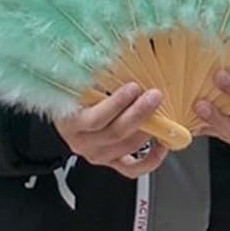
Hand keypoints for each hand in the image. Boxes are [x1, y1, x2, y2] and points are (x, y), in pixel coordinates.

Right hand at [53, 82, 168, 179]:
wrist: (67, 120)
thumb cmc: (74, 98)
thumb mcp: (79, 85)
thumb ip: (97, 78)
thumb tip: (121, 61)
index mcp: (71, 123)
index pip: (95, 119)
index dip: (116, 104)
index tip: (133, 87)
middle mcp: (83, 143)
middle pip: (115, 133)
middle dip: (139, 113)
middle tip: (155, 96)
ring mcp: (98, 155)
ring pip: (126, 147)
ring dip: (147, 130)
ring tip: (160, 112)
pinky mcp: (111, 163)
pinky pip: (132, 169)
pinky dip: (151, 160)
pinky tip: (162, 145)